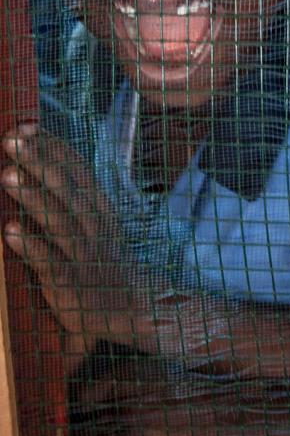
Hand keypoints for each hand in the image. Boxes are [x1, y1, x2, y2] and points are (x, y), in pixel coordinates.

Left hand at [0, 123, 158, 357]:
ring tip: (6, 175)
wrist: (131, 311)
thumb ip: (73, 199)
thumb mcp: (97, 226)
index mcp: (99, 209)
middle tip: (11, 139)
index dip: (51, 146)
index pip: (76, 169)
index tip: (27, 125)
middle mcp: (93, 226)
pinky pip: (49, 261)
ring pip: (58, 219)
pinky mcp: (69, 282)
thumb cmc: (105, 266)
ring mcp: (82, 253)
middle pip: (66, 188)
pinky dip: (32, 246)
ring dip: (32, 197)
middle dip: (38, 161)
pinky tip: (11, 232)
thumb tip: (45, 166)